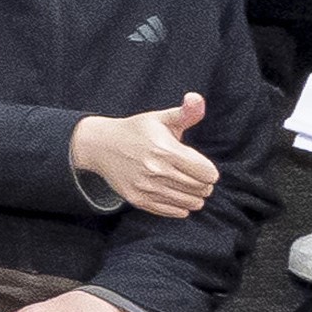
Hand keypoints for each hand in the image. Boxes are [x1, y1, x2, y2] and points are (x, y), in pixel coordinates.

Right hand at [77, 94, 220, 219]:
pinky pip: (174, 212)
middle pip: (201, 189)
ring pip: (191, 203)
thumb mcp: (161, 118)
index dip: (209, 171)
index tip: (200, 166)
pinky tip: (174, 193)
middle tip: (194, 175)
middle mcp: (157, 171)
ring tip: (186, 185)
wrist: (101, 146)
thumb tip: (196, 99)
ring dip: (194, 196)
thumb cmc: (137, 131)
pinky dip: (181, 206)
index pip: (207, 174)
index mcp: (166, 150)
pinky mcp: (138, 200)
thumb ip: (185, 112)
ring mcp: (147, 187)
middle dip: (203, 184)